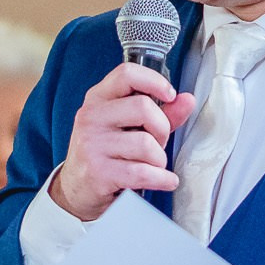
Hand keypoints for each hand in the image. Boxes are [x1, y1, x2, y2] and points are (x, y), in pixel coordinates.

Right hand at [49, 65, 197, 221]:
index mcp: (98, 99)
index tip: (169, 94)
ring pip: (146, 144)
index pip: (126, 74)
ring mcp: (92, 145)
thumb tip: (187, 100)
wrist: (77, 190)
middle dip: (162, 129)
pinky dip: (162, 179)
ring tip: (153, 165)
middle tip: (158, 143)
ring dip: (159, 159)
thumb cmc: (105, 154)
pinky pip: (143, 172)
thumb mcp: (127, 128)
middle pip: (143, 108)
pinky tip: (164, 180)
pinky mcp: (98, 173)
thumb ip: (160, 113)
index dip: (154, 81)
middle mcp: (91, 118)